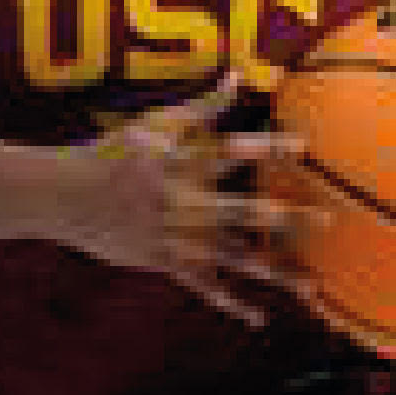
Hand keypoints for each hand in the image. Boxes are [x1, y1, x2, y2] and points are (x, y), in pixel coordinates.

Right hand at [36, 103, 311, 322]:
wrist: (68, 196)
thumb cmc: (117, 151)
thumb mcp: (157, 122)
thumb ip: (204, 106)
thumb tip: (239, 75)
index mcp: (184, 162)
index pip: (232, 150)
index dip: (267, 147)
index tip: (304, 145)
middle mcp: (185, 201)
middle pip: (244, 211)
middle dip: (286, 218)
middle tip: (327, 221)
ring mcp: (177, 237)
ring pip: (233, 258)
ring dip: (274, 271)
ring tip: (311, 284)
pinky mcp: (167, 263)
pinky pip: (205, 288)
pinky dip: (231, 304)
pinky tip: (260, 319)